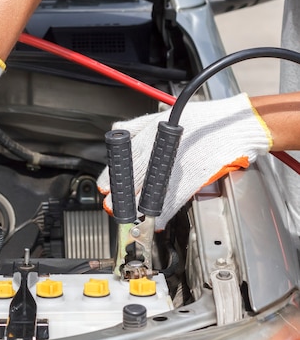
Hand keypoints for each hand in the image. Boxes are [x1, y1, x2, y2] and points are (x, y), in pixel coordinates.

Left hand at [97, 93, 272, 228]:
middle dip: (121, 196)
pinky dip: (162, 214)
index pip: (126, 160)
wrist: (234, 126)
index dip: (114, 177)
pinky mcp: (193, 179)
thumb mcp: (161, 116)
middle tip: (113, 206)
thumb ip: (135, 125)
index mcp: (152, 136)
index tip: (106, 187)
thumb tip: (117, 132)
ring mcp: (178, 167)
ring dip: (138, 209)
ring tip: (129, 218)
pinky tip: (154, 222)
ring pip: (151, 193)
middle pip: (135, 179)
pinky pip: (173, 201)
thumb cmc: (200, 120)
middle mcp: (162, 152)